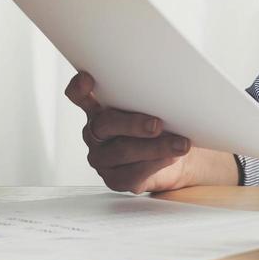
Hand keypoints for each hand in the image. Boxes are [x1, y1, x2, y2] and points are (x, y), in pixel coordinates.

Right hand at [65, 71, 191, 192]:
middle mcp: (95, 133)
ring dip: (155, 147)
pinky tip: (171, 157)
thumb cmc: (161, 124)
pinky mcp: (115, 179)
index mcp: (98, 109)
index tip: (88, 79)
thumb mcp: (154, 105)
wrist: (175, 155)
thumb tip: (171, 91)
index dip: (79, 89)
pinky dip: (156, 164)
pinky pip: (133, 173)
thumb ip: (151, 97)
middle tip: (157, 124)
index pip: (79, 96)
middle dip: (133, 123)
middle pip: (105, 124)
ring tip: (179, 144)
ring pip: (123, 150)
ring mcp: (102, 158)